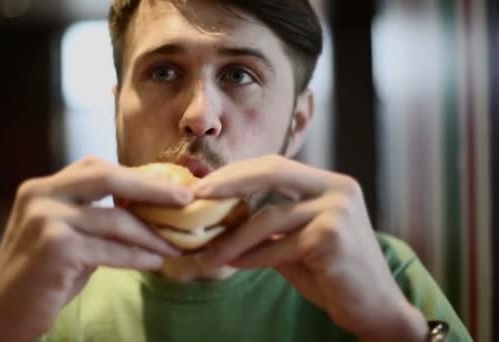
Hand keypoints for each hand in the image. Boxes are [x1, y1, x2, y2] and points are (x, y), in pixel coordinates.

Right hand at [0, 156, 190, 340]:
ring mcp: (46, 219)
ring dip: (151, 234)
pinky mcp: (56, 247)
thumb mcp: (68, 234)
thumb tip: (148, 207)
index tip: (168, 186)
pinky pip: (110, 249)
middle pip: (108, 177)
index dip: (136, 176)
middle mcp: (42, 194)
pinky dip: (137, 256)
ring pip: (115, 219)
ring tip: (174, 244)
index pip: (97, 167)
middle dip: (152, 187)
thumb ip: (97, 216)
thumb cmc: (43, 274)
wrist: (4, 313)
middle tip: (186, 198)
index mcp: (45, 187)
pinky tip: (155, 262)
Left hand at [194, 155, 427, 340]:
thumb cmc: (332, 273)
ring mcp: (338, 210)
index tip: (205, 185)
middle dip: (229, 183)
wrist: (374, 307)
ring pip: (270, 217)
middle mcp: (337, 188)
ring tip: (209, 253)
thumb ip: (269, 224)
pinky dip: (253, 257)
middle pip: (273, 172)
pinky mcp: (332, 237)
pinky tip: (233, 264)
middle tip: (197, 197)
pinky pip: (279, 246)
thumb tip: (221, 216)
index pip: (275, 165)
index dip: (237, 172)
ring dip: (234, 238)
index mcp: (328, 183)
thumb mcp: (298, 240)